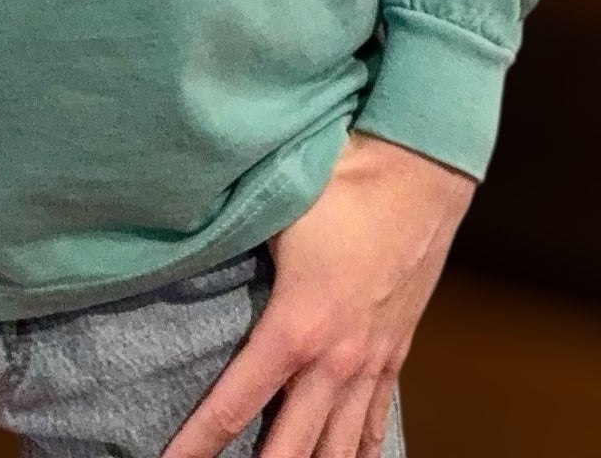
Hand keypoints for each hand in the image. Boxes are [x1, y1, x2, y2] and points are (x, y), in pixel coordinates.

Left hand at [157, 128, 475, 457]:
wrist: (420, 170)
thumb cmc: (342, 184)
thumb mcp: (275, 216)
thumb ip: (230, 247)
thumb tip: (180, 249)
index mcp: (295, 329)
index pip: (233, 406)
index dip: (197, 445)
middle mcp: (335, 362)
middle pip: (292, 450)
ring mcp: (371, 361)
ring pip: (342, 448)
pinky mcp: (396, 350)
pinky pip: (376, 418)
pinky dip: (362, 448)